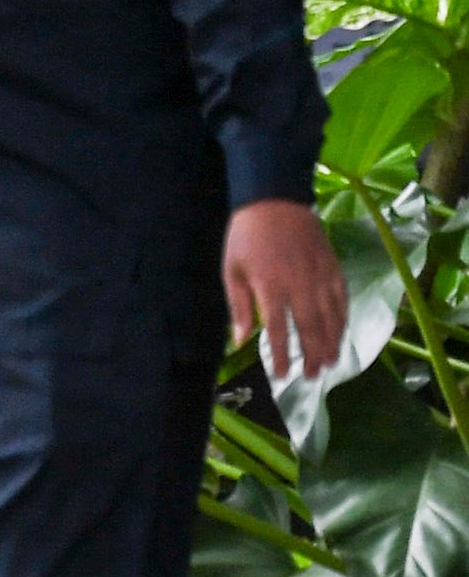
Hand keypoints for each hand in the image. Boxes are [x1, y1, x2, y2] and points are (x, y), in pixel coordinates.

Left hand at [225, 197, 347, 382]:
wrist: (275, 200)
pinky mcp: (334, 267)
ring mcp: (321, 277)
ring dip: (333, 342)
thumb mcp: (232, 270)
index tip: (281, 376)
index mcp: (271, 288)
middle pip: (311, 329)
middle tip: (314, 376)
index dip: (281, 357)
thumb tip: (240, 340)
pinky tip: (342, 332)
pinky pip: (343, 299)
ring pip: (332, 317)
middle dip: (313, 356)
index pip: (279, 332)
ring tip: (332, 363)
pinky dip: (344, 319)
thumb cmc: (246, 236)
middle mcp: (300, 287)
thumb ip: (239, 307)